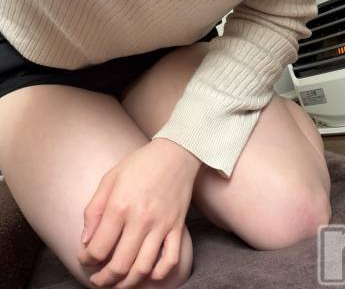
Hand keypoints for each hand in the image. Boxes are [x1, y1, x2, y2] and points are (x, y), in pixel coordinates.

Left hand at [77, 137, 201, 286]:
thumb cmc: (140, 163)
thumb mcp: (110, 178)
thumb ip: (94, 209)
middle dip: (103, 280)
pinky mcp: (177, 227)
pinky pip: (170, 260)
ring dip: (127, 283)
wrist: (176, 152)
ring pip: (143, 269)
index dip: (87, 260)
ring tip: (117, 283)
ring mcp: (161, 225)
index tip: (85, 258)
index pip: (98, 248)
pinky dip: (158, 274)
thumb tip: (85, 241)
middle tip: (97, 280)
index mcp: (120, 206)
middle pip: (119, 265)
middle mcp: (141, 219)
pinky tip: (147, 274)